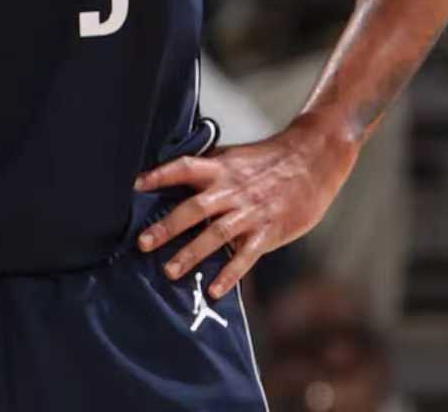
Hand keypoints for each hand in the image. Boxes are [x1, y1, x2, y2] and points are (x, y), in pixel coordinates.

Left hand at [133, 117, 356, 298]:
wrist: (313, 159)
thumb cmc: (269, 161)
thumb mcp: (234, 157)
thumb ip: (207, 170)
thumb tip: (174, 182)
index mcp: (219, 168)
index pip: (182, 168)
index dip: (158, 176)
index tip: (134, 186)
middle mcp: (231, 190)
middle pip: (193, 208)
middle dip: (166, 227)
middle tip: (142, 243)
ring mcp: (250, 212)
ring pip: (215, 235)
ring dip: (191, 254)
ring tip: (169, 272)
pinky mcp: (268, 231)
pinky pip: (245, 256)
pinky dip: (229, 274)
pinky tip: (214, 289)